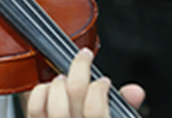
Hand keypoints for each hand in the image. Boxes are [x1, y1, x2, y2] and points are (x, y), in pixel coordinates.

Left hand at [27, 48, 144, 117]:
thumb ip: (126, 107)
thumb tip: (135, 90)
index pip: (96, 110)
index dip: (99, 89)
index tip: (103, 81)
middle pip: (74, 94)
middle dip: (79, 71)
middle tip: (83, 61)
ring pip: (55, 103)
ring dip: (59, 83)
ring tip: (64, 78)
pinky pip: (35, 109)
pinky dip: (40, 92)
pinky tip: (47, 88)